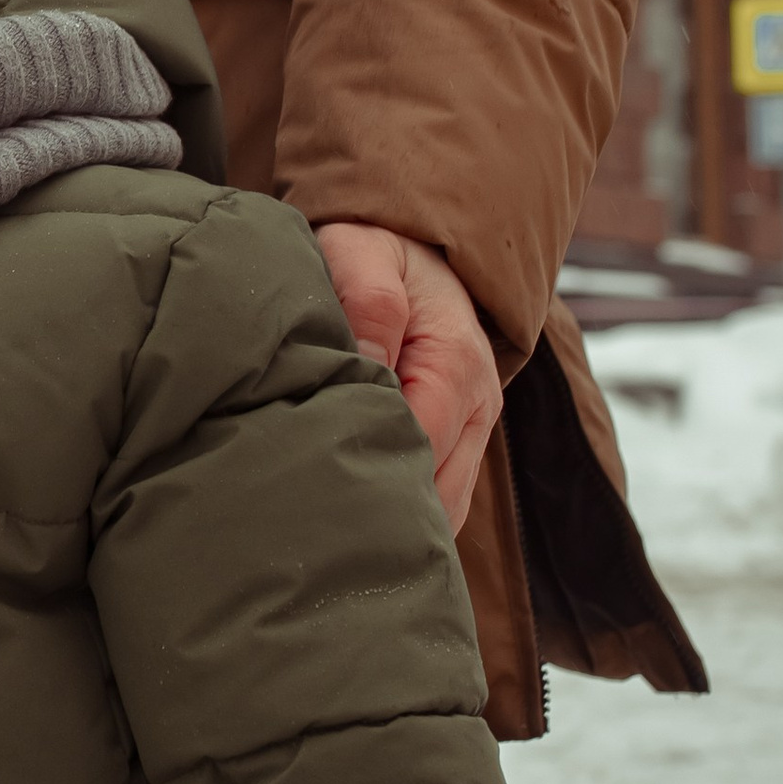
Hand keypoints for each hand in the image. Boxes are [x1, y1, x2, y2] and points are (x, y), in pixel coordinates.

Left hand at [312, 224, 501, 532]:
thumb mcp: (364, 256)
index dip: (370, 464)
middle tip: (305, 521)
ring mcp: (471, 432)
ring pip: (443, 509)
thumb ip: (368, 304)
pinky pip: (438, 500)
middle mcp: (477, 408)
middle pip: (438, 492)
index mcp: (456, 362)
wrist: (414, 254)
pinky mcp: (457, 446)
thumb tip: (368, 366)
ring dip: (392, 521)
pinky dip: (401, 515)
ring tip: (324, 529)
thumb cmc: (377, 254)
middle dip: (379, 510)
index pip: (422, 439)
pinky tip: (350, 518)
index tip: (309, 480)